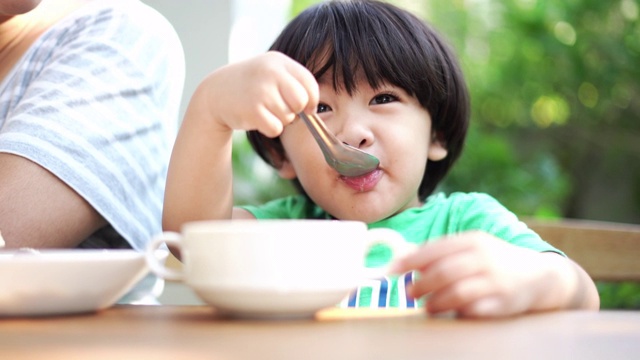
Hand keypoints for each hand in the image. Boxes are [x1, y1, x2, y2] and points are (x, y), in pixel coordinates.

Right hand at [201, 51, 318, 136]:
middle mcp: (271, 73)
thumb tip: (313, 108)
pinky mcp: (252, 110)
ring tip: (263, 109)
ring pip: (288, 117)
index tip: (305, 107)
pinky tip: (257, 118)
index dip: (311, 99)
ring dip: (279, 119)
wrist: (216, 92)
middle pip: (301, 101)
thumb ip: (293, 83)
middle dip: (295, 110)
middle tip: (281, 109)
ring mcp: (261, 91)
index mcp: (279, 62)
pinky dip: (270, 128)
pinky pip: (276, 128)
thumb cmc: (251, 85)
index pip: (309, 83)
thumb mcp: (271, 73)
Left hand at [391, 231, 573, 317]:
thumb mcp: (473, 247)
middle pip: (443, 272)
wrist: (541, 275)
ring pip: (456, 292)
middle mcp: (484, 258)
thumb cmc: (497, 261)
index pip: (435, 249)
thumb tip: (406, 257)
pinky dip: (459, 312)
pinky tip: (452, 313)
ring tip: (428, 306)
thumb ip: (443, 251)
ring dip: (436, 302)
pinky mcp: (504, 302)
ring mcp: (495, 280)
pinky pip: (475, 309)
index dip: (410, 260)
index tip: (391, 270)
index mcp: (472, 240)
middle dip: (420, 284)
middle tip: (409, 292)